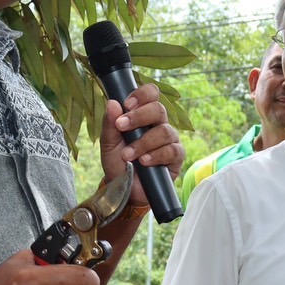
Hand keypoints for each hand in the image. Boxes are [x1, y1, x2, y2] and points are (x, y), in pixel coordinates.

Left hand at [100, 83, 183, 208]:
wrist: (124, 190)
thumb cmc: (118, 164)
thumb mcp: (108, 144)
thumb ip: (109, 124)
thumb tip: (112, 102)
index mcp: (143, 116)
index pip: (151, 94)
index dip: (142, 94)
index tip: (126, 104)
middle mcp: (159, 125)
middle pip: (159, 109)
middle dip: (139, 116)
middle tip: (122, 126)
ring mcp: (169, 141)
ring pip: (165, 131)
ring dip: (144, 142)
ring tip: (128, 155)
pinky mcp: (176, 158)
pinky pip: (172, 150)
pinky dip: (156, 155)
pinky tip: (144, 161)